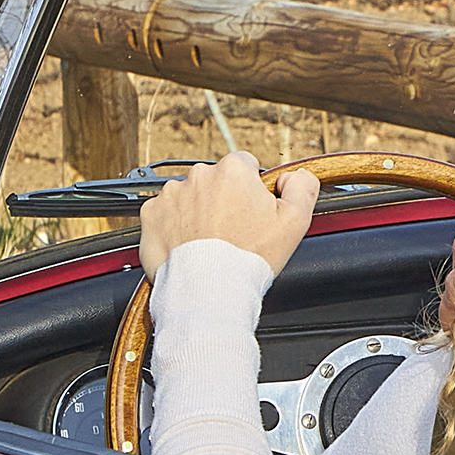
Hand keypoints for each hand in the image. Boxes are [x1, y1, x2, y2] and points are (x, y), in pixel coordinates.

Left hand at [140, 149, 317, 280]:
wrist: (208, 288)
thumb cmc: (249, 257)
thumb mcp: (295, 221)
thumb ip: (303, 187)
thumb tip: (294, 176)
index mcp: (233, 170)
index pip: (245, 166)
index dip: (251, 190)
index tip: (251, 212)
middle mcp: (199, 175)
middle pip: (216, 181)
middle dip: (222, 200)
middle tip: (232, 231)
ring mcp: (171, 194)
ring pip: (190, 197)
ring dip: (197, 212)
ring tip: (208, 242)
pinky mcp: (151, 215)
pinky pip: (165, 214)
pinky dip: (174, 226)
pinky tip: (188, 245)